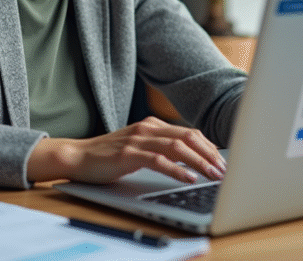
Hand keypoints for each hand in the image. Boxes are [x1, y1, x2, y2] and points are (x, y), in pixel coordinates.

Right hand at [27, 117, 226, 184]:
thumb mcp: (139, 147)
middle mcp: (148, 128)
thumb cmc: (108, 156)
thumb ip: (161, 148)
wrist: (78, 156)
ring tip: (213, 175)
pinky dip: (177, 169)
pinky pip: (159, 160)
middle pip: (188, 136)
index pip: (190, 132)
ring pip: (177, 147)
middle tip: (224, 170)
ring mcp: (138, 139)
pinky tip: (189, 178)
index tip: (223, 162)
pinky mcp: (128, 154)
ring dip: (199, 162)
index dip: (209, 147)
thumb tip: (191, 161)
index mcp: (153, 125)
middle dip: (210, 154)